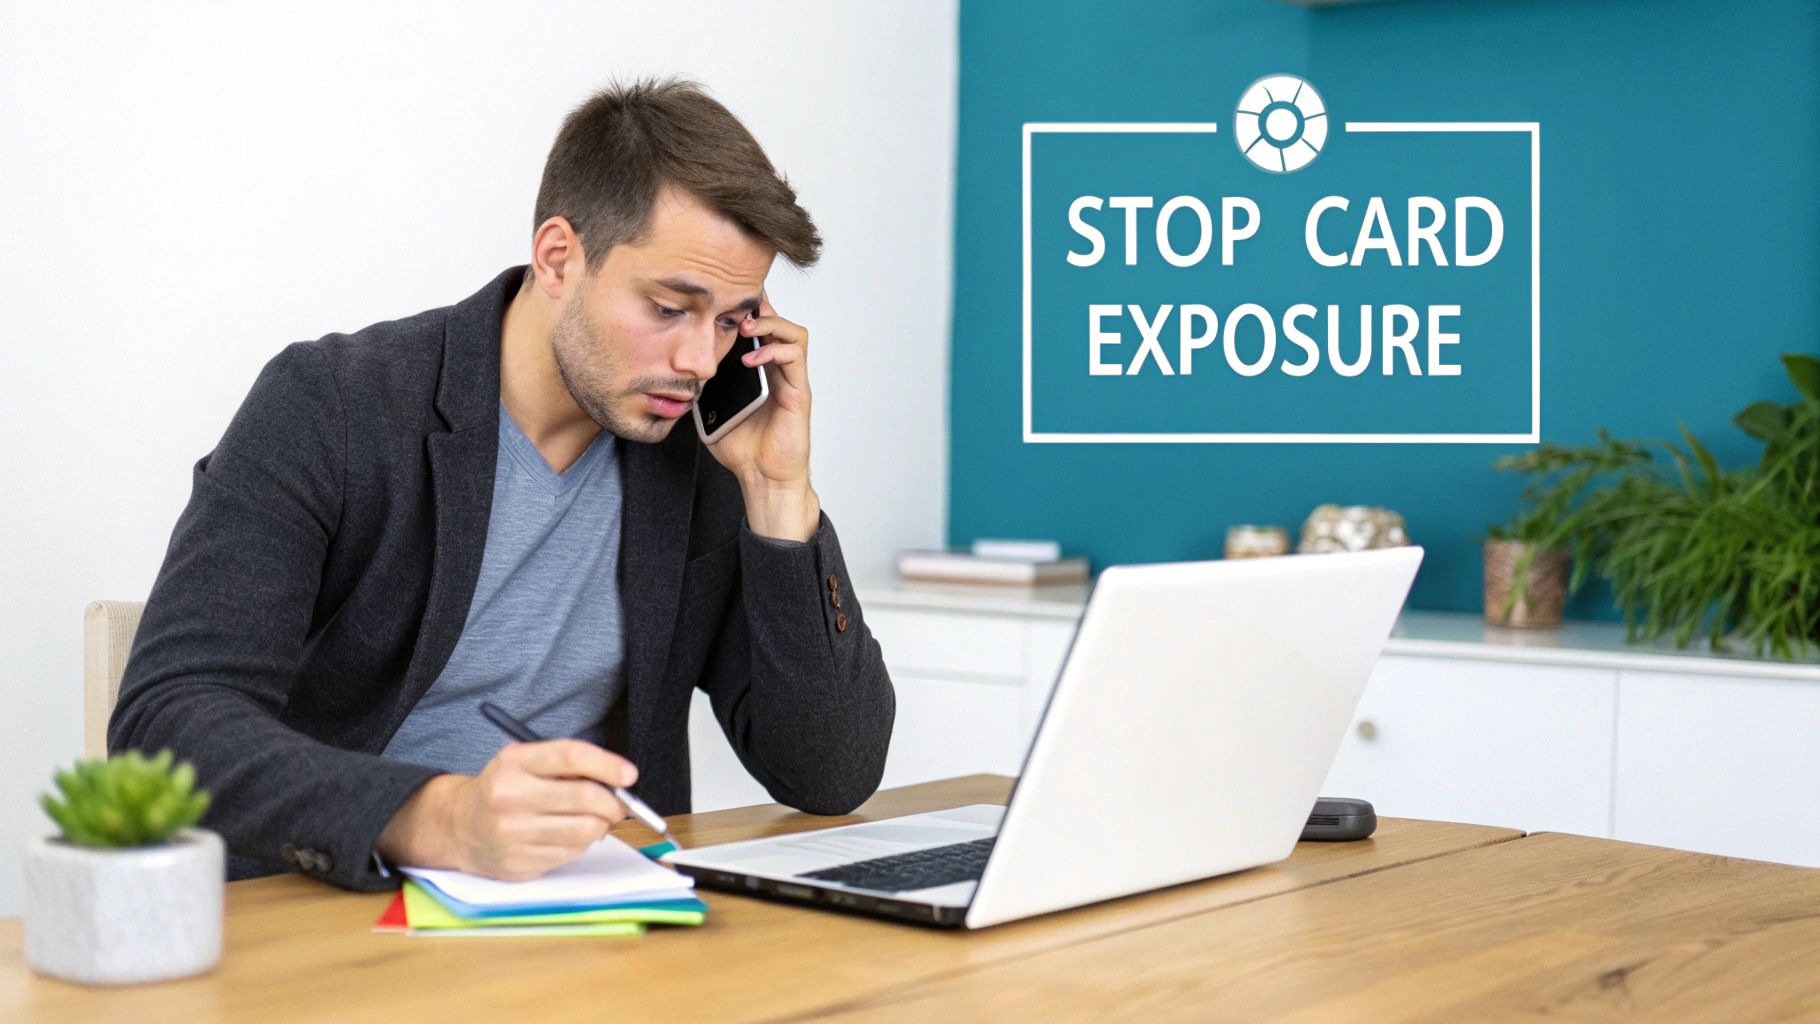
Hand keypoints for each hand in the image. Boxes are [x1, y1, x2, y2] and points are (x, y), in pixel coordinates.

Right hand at [378, 740, 638, 880]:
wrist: (460, 827)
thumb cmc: (504, 788)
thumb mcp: (524, 761)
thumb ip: (565, 765)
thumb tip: (618, 779)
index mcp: (513, 763)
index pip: (571, 757)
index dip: (607, 765)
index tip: (629, 774)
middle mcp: (510, 797)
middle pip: (586, 798)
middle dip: (614, 803)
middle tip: (619, 803)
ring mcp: (513, 834)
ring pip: (586, 831)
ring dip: (601, 825)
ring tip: (593, 819)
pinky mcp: (520, 863)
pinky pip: (572, 853)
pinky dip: (581, 844)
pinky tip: (568, 835)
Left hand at [703, 295, 820, 540]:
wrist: (763, 479)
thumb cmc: (743, 451)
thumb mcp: (711, 411)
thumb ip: (703, 388)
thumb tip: (680, 370)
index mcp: (764, 374)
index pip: (761, 331)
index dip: (746, 312)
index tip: (724, 301)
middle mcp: (782, 373)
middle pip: (779, 323)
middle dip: (759, 308)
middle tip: (735, 303)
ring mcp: (793, 381)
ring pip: (793, 333)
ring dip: (770, 323)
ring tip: (746, 326)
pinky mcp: (800, 393)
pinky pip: (794, 357)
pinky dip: (773, 350)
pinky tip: (752, 357)